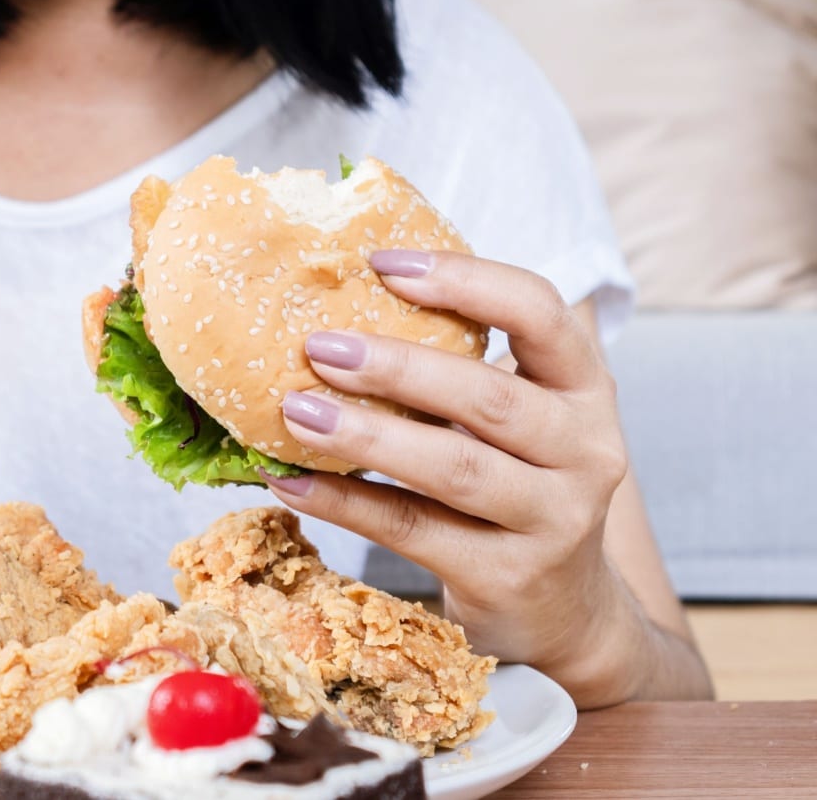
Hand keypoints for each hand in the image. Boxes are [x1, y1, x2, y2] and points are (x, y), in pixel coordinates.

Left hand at [260, 250, 635, 701]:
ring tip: (295, 410)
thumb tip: (335, 311)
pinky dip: (345, 504)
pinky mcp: (508, 577)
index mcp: (584, 390)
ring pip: (454, 467)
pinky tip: (291, 482)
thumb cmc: (516, 491)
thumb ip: (459, 371)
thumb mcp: (517, 424)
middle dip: (397, 366)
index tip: (382, 264)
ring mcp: (553, 521)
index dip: (465, 280)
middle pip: (489, 397)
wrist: (564, 613)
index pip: (540, 313)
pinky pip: (413, 531)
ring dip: (366, 436)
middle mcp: (586, 452)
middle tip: (319, 346)